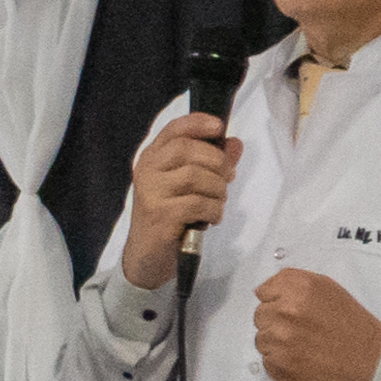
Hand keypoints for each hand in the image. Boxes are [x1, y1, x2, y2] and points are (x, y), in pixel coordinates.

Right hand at [117, 107, 234, 290]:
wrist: (146, 258)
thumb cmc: (168, 218)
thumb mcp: (189, 187)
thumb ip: (211, 163)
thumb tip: (235, 143)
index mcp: (152, 159)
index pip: (174, 130)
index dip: (197, 123)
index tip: (219, 127)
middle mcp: (147, 171)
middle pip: (189, 150)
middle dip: (218, 162)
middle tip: (228, 178)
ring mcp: (151, 193)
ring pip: (197, 176)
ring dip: (218, 190)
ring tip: (217, 202)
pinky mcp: (160, 215)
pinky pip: (199, 203)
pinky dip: (213, 210)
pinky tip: (210, 218)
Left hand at [252, 265, 380, 380]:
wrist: (369, 359)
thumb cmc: (350, 323)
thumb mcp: (326, 287)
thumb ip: (292, 284)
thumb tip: (263, 291)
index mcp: (297, 290)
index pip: (263, 293)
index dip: (276, 301)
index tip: (290, 309)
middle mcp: (286, 313)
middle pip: (260, 317)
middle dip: (276, 322)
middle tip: (301, 330)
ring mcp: (281, 342)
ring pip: (262, 341)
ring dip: (277, 344)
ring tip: (304, 346)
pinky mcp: (281, 367)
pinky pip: (268, 363)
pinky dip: (281, 364)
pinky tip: (303, 360)